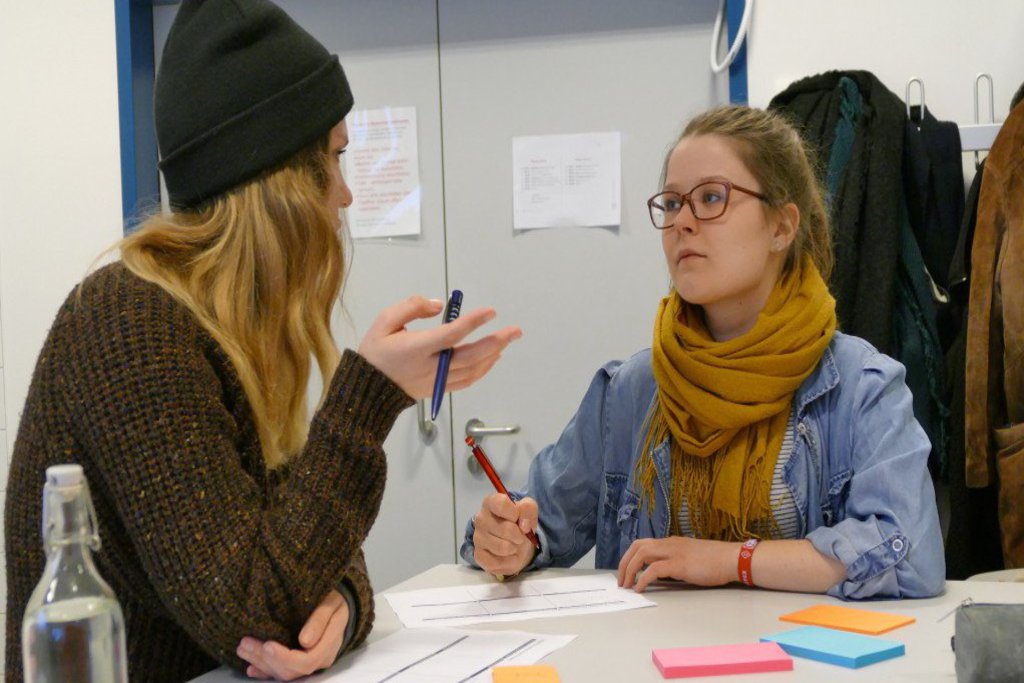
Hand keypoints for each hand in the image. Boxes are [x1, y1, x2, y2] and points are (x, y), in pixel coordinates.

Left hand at [236, 590, 348, 679]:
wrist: (339, 605)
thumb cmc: (334, 600)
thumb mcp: (331, 604)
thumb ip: (320, 620)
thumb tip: (305, 642)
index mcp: (329, 645)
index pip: (306, 661)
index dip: (284, 657)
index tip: (267, 644)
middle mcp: (320, 659)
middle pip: (291, 670)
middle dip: (265, 659)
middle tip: (244, 643)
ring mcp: (310, 663)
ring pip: (284, 673)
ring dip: (261, 663)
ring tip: (242, 649)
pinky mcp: (300, 662)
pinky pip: (281, 672)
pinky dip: (265, 671)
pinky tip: (251, 668)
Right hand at [357, 296, 521, 398]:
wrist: (368, 389)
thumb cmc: (376, 351)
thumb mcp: (385, 321)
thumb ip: (412, 307)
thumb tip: (440, 305)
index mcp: (417, 348)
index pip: (452, 334)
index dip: (473, 322)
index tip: (490, 312)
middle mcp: (431, 367)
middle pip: (471, 355)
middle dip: (496, 342)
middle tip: (515, 331)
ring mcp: (437, 381)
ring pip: (473, 370)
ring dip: (493, 354)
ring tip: (507, 341)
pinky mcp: (439, 389)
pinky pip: (467, 380)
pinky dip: (483, 369)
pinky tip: (492, 359)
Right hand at [472, 493, 538, 577]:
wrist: (515, 541)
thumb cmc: (519, 521)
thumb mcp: (528, 509)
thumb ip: (528, 510)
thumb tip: (524, 526)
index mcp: (490, 502)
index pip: (501, 504)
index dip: (515, 513)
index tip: (518, 518)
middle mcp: (480, 518)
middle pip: (506, 529)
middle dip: (519, 535)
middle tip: (520, 536)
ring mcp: (477, 537)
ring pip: (503, 547)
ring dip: (515, 549)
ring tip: (514, 546)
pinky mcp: (478, 555)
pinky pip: (497, 562)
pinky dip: (509, 561)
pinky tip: (508, 556)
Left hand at [617, 537, 736, 591]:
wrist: (732, 558)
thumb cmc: (716, 560)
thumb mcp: (690, 557)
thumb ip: (675, 561)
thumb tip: (660, 574)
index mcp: (671, 542)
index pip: (643, 543)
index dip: (630, 557)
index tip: (625, 571)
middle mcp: (670, 544)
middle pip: (637, 546)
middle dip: (624, 562)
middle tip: (621, 580)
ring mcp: (674, 552)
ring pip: (642, 554)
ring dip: (629, 570)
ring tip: (626, 585)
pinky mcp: (679, 564)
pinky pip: (653, 570)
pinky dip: (642, 578)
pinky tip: (639, 588)